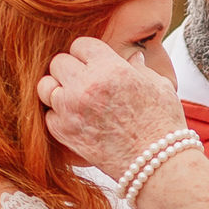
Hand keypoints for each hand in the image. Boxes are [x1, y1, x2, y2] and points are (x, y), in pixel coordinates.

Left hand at [39, 39, 185, 178]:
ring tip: (72, 99)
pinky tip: (75, 121)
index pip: (80, 44)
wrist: (157, 164)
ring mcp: (71, 109)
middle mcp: (86, 85)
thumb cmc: (163, 125)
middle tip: (82, 81)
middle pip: (59, 62)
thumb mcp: (159, 87)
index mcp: (110, 67)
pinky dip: (58, 117)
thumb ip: (140, 69)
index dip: (87, 53)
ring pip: (45, 86)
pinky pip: (48, 115)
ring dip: (57, 90)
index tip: (93, 63)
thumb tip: (134, 58)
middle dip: (70, 69)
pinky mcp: (65, 133)